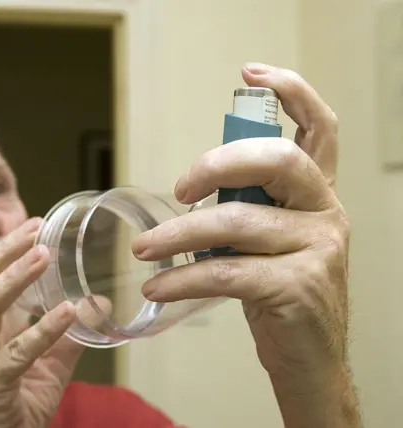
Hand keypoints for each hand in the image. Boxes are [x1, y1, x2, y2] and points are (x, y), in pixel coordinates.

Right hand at [0, 218, 82, 427]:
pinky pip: (15, 355)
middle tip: (35, 230)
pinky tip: (66, 313)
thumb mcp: (51, 361)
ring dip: (12, 280)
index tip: (36, 224)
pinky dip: (41, 332)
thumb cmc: (21, 399)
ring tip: (41, 257)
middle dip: (5, 253)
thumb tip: (96, 302)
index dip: (8, 249)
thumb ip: (70, 332)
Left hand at [131, 64, 359, 426]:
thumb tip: (192, 191)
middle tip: (178, 190)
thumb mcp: (269, 242)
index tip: (250, 74)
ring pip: (236, 222)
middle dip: (215, 165)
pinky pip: (224, 272)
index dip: (291, 92)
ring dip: (176, 236)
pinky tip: (158, 286)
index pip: (319, 129)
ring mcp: (316, 250)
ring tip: (143, 251)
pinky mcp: (296, 288)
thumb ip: (246, 208)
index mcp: (315, 195)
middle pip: (275, 161)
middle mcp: (324, 213)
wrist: (309, 360)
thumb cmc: (279, 294)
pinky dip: (182, 278)